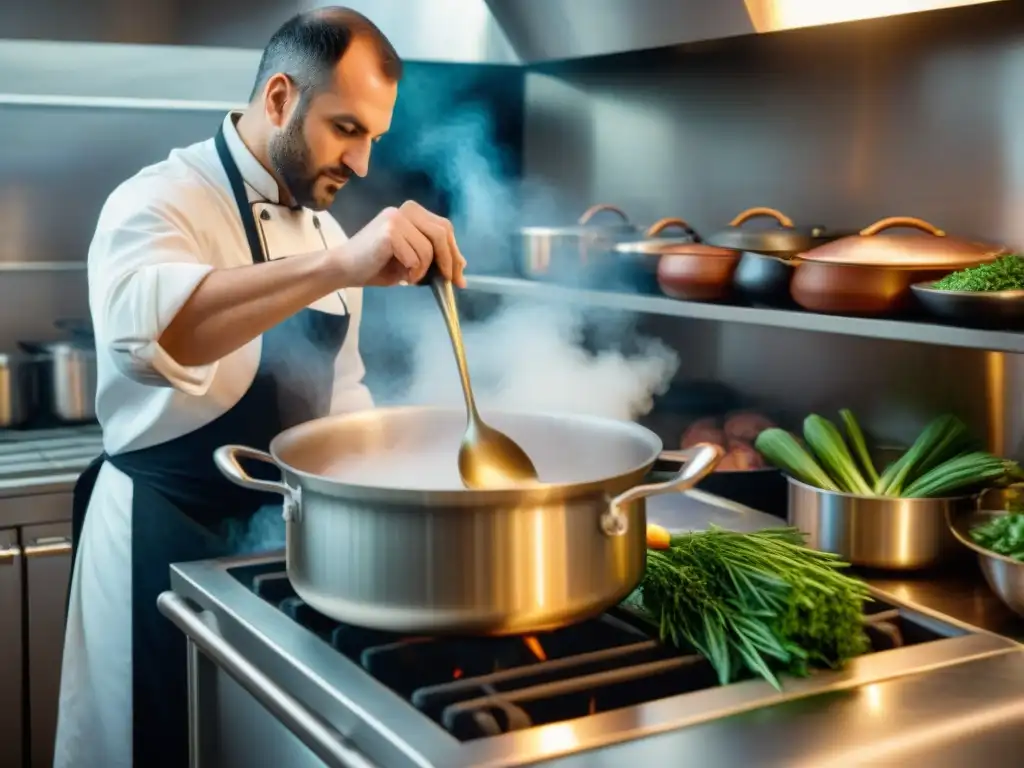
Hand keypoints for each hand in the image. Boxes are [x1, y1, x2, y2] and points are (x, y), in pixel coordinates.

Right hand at [335, 201, 466, 287]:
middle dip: (449, 261)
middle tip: (450, 282)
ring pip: (429, 249)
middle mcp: (406, 209)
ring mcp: (396, 218)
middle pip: (442, 234)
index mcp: (412, 211)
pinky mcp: (390, 232)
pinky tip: (401, 276)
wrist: (344, 269)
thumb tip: (462, 264)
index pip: (444, 227)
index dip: (455, 251)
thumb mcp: (413, 259)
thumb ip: (434, 255)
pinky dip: (413, 272)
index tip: (460, 274)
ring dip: (424, 271)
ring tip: (409, 277)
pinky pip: (416, 257)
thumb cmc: (377, 265)